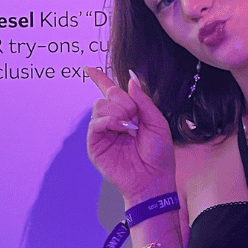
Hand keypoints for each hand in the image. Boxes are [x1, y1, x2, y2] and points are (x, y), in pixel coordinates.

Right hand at [85, 68, 176, 206]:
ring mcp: (103, 132)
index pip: (110, 92)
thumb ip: (143, 100)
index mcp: (128, 113)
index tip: (88, 68)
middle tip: (135, 117)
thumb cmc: (159, 154)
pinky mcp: (95, 145)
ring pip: (99, 106)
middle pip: (107, 95)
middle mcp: (113, 120)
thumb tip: (130, 79)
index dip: (100, 79)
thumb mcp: (157, 122)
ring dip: (117, 112)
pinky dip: (108, 122)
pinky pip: (95, 124)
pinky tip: (120, 128)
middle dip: (123, 101)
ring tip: (129, 127)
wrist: (153, 179)